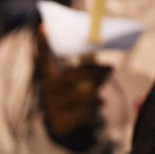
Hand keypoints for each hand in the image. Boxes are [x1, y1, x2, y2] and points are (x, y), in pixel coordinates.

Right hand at [35, 27, 110, 149]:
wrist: (63, 126)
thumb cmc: (73, 95)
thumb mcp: (79, 79)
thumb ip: (92, 70)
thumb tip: (110, 68)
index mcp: (49, 76)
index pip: (43, 56)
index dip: (43, 43)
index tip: (44, 26)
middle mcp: (48, 89)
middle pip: (72, 76)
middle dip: (94, 73)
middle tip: (111, 68)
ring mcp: (53, 106)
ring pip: (85, 95)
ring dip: (97, 96)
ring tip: (99, 100)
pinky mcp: (62, 121)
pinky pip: (87, 112)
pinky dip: (95, 110)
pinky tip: (94, 111)